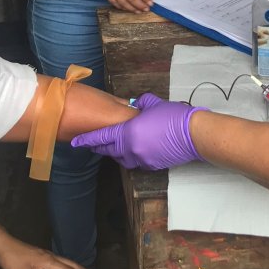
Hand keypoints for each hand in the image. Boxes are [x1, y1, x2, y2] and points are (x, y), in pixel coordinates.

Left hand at [72, 93, 204, 169]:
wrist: (192, 134)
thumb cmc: (173, 117)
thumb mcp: (153, 104)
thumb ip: (139, 103)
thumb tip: (135, 105)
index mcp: (128, 132)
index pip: (102, 137)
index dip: (87, 140)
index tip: (75, 142)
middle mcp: (130, 149)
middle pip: (109, 150)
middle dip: (100, 147)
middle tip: (94, 144)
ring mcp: (141, 159)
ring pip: (122, 159)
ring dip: (116, 153)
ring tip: (115, 147)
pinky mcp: (151, 166)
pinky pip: (136, 162)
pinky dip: (132, 156)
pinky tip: (136, 150)